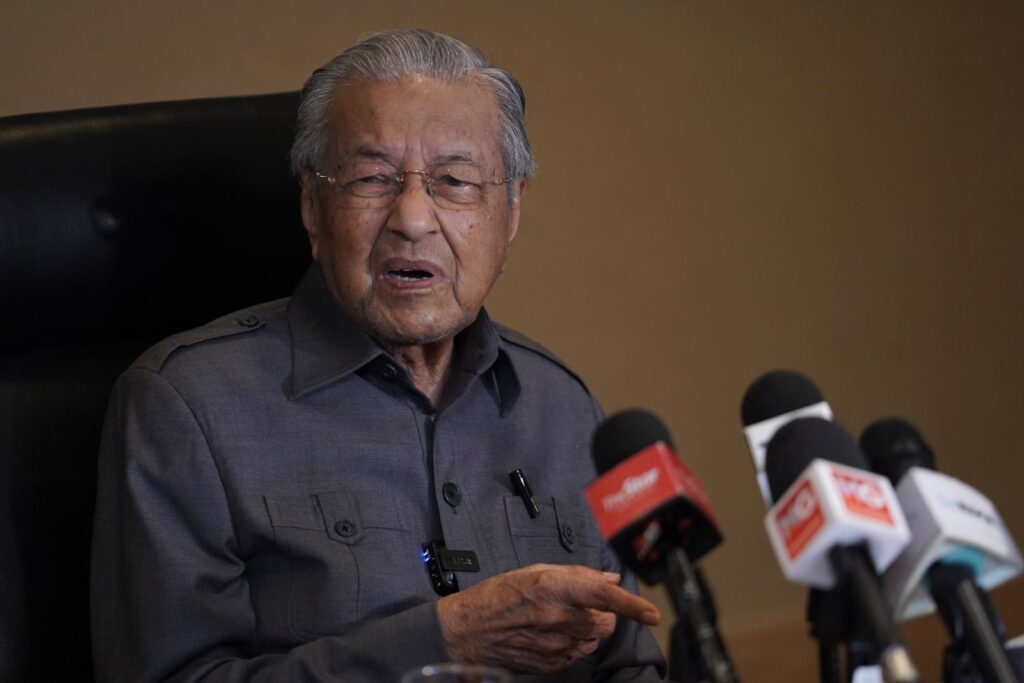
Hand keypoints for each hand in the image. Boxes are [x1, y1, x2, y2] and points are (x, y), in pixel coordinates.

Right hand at [436, 563, 659, 673]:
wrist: (469, 630)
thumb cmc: (497, 596)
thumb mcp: (534, 571)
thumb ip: (577, 574)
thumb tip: (609, 576)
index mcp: (554, 588)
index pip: (604, 595)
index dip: (632, 605)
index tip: (652, 613)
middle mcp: (558, 618)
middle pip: (606, 620)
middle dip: (603, 612)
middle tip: (581, 604)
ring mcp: (555, 644)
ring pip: (595, 639)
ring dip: (589, 629)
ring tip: (560, 618)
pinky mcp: (552, 663)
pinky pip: (579, 653)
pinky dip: (574, 643)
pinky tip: (552, 633)